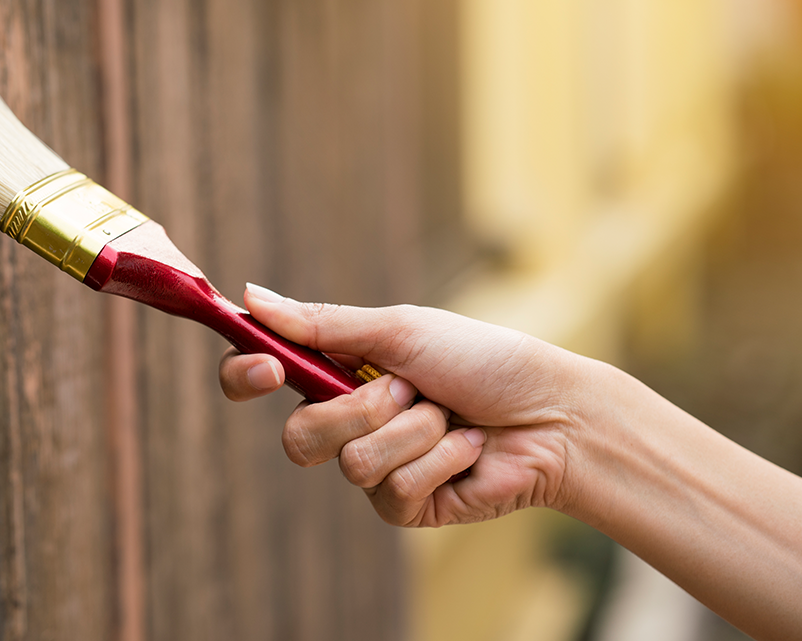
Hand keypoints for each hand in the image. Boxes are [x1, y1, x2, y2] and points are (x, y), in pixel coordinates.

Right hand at [219, 284, 584, 526]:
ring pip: (351, 463)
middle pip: (299, 436)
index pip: (262, 376)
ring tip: (449, 417)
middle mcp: (349, 420)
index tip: (269, 367)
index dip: (247, 375)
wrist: (553, 413)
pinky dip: (439, 460)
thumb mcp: (401, 329)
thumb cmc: (483, 359)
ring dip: (412, 431)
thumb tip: (250, 296)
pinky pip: (392, 490)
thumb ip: (324, 323)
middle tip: (408, 388)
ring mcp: (376, 467)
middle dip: (359, 409)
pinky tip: (468, 450)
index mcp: (339, 369)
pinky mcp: (405, 505)